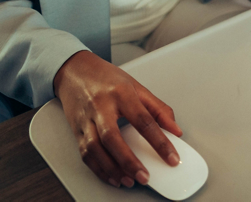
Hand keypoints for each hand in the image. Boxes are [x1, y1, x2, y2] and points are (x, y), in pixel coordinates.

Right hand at [53, 50, 181, 187]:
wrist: (75, 70)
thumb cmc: (106, 78)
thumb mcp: (136, 86)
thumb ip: (158, 109)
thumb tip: (175, 130)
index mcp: (121, 93)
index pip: (144, 120)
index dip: (159, 142)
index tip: (171, 157)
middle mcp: (101, 106)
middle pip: (113, 137)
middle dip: (129, 161)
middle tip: (144, 176)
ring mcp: (86, 118)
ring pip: (95, 149)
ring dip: (112, 169)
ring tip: (129, 180)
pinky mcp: (77, 129)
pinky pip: (85, 154)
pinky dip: (98, 169)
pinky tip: (112, 176)